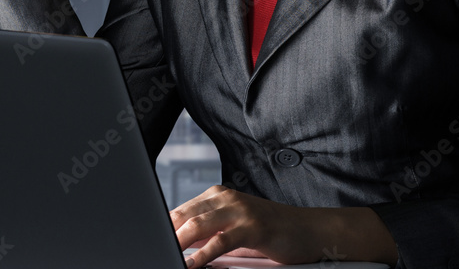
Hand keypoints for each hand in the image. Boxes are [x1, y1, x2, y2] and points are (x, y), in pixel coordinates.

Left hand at [172, 185, 398, 267]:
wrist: (310, 230)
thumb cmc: (272, 233)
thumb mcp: (235, 231)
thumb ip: (209, 235)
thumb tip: (180, 245)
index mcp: (217, 196)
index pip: (181, 212)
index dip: (162, 228)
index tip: (148, 240)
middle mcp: (226, 198)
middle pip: (184, 216)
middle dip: (165, 234)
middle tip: (151, 246)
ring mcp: (240, 210)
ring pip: (199, 225)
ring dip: (178, 242)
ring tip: (164, 254)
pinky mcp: (253, 226)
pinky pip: (221, 241)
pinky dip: (203, 255)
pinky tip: (192, 264)